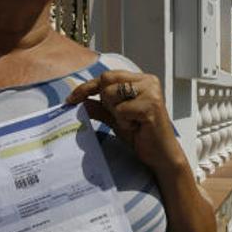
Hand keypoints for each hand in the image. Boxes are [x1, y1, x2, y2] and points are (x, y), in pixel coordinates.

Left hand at [66, 70, 184, 173]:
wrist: (159, 155)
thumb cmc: (141, 135)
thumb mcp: (116, 118)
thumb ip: (100, 107)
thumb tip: (80, 100)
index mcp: (142, 80)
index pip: (108, 76)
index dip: (88, 86)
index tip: (72, 98)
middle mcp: (148, 81)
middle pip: (107, 80)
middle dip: (106, 102)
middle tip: (120, 117)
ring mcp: (151, 92)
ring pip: (111, 94)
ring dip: (116, 113)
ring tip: (132, 122)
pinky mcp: (151, 106)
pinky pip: (121, 110)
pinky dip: (124, 122)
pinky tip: (137, 127)